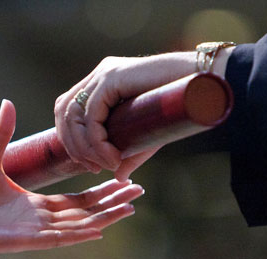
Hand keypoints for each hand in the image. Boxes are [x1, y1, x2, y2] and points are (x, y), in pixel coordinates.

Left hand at [0, 99, 143, 253]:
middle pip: (86, 212)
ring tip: (130, 208)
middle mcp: (41, 220)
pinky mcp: (28, 241)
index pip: (77, 199)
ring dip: (105, 217)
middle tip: (138, 191)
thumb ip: (2, 133)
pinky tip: (100, 228)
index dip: (100, 190)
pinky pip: (60, 238)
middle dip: (112, 202)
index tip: (121, 179)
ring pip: (79, 225)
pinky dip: (80, 234)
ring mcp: (37, 232)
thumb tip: (8, 102)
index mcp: (36, 204)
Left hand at [53, 53, 196, 178]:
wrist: (202, 84)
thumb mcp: (147, 137)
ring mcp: (103, 73)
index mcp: (101, 84)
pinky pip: (92, 114)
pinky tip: (112, 157)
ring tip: (106, 165)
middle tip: (93, 168)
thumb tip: (119, 177)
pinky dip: (97, 141)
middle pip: (64, 111)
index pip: (68, 110)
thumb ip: (130, 154)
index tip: (90, 165)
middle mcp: (98, 76)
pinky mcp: (112, 76)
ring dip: (85, 146)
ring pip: (73, 114)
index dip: (71, 140)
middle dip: (73, 145)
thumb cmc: (179, 109)